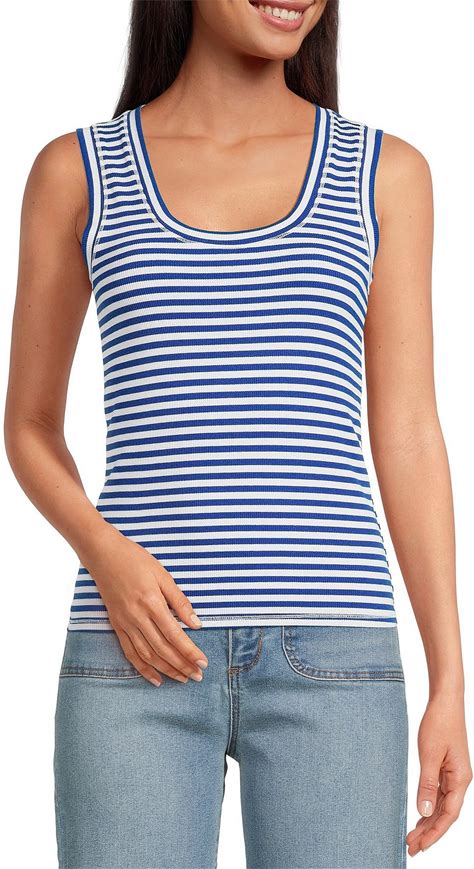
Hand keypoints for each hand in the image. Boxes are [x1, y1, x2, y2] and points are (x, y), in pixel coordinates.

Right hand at [80, 523, 208, 686]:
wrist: (103, 554)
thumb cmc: (136, 560)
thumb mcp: (163, 575)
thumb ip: (179, 601)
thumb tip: (196, 624)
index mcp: (152, 602)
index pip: (174, 635)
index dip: (189, 652)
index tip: (203, 663)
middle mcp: (137, 617)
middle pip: (162, 649)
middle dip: (182, 665)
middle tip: (197, 676)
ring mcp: (124, 623)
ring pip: (147, 655)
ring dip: (166, 670)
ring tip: (182, 679)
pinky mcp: (116, 625)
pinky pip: (129, 652)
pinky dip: (142, 668)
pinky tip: (155, 679)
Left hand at [406, 693, 471, 855]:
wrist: (445, 701)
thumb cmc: (439, 723)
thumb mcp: (429, 754)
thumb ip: (427, 784)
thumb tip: (425, 812)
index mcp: (460, 779)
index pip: (449, 815)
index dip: (435, 833)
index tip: (420, 846)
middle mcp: (459, 780)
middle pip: (445, 814)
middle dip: (429, 832)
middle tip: (411, 847)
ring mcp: (453, 774)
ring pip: (442, 806)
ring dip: (428, 822)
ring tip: (412, 836)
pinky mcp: (446, 768)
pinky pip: (439, 794)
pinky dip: (429, 807)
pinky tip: (420, 815)